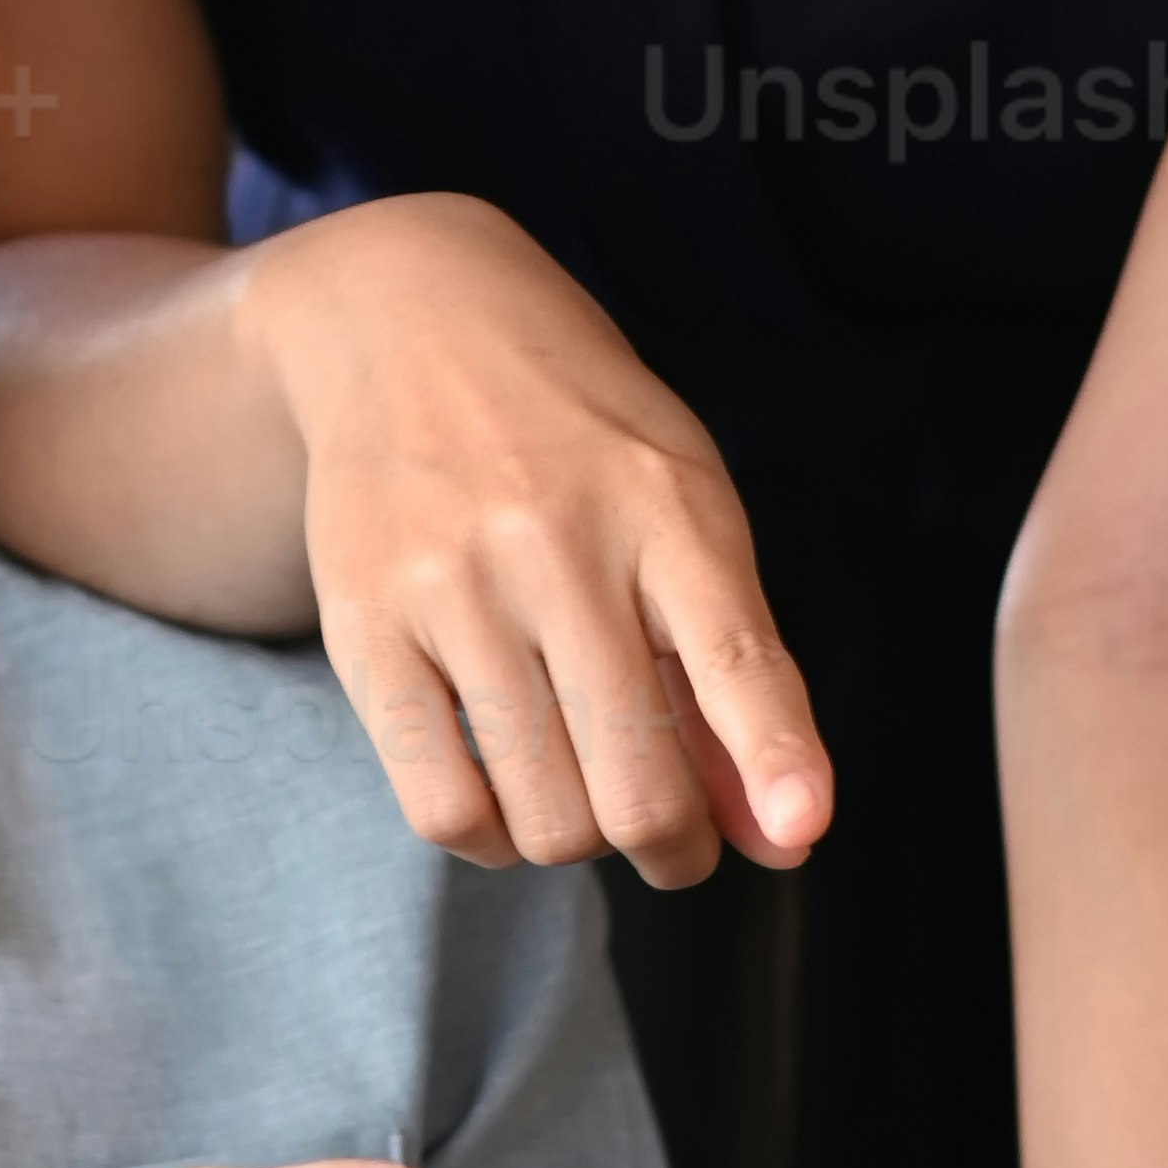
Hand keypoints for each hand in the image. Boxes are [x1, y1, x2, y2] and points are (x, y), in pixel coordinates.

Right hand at [259, 193, 831, 889]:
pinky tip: (504, 795)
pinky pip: (444, 808)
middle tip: (673, 837)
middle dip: (675, 847)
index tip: (800, 828)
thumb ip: (736, 671)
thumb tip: (785, 840)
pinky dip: (491, 839)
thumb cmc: (577, 442)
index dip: (775, 756)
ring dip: (584, 843)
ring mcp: (455, 584)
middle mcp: (560, 541)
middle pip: (639, 783)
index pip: (736, 654)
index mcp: (666, 505)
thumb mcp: (681, 511)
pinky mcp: (367, 624)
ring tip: (583, 790)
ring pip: (547, 817)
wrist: (408, 321)